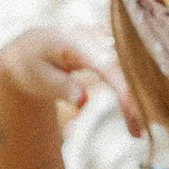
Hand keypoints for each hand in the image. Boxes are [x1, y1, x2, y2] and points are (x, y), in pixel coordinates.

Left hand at [0, 27, 143, 136]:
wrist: (29, 48)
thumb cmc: (32, 65)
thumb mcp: (39, 78)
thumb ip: (62, 87)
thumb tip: (83, 102)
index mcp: (76, 40)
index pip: (108, 65)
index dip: (123, 88)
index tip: (132, 114)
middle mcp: (96, 36)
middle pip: (127, 66)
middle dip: (136, 98)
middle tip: (136, 132)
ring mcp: (106, 39)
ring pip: (132, 69)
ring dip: (138, 99)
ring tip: (135, 130)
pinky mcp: (112, 49)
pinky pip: (129, 70)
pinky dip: (134, 93)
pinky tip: (133, 118)